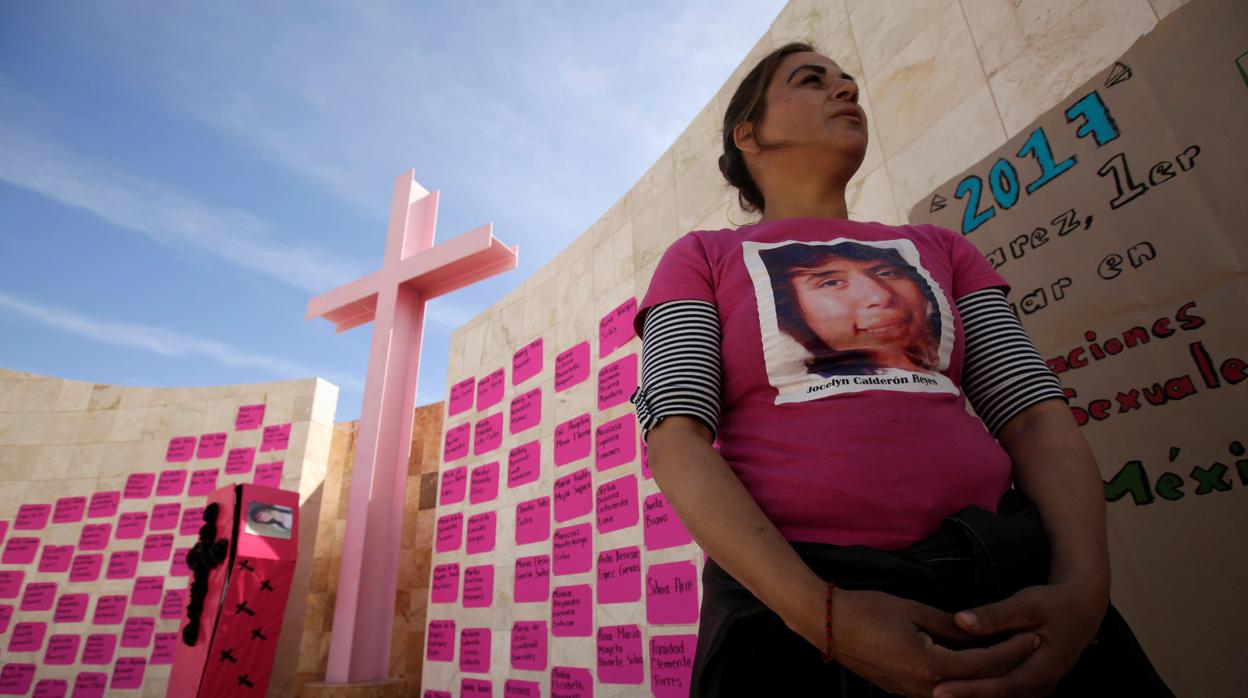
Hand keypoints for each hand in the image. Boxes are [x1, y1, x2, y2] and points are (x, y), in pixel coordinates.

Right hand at [830, 589, 1041, 697]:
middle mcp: (925, 688)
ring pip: (962, 693)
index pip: (983, 663)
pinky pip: (944, 692)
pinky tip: (974, 668)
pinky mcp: (903, 692)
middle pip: (978, 685)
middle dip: (1007, 669)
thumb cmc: (867, 610)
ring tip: (1010, 661)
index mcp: (929, 665)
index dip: (1011, 650)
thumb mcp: (913, 610)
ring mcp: (912, 693)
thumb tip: (977, 630)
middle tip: (1030, 651)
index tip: (1032, 636)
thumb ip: (949, 624)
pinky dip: (964, 682)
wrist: (827, 625)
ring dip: (987, 678)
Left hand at [932, 581, 1107, 697]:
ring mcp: (1040, 687)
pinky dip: (985, 692)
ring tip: (940, 695)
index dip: (968, 689)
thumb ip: (994, 615)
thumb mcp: (1025, 604)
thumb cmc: (1053, 603)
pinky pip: (1006, 693)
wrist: (1083, 608)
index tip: (939, 689)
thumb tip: (960, 621)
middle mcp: (1042, 685)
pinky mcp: (1033, 684)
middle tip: (932, 695)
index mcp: (1043, 668)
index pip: (1000, 686)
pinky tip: (960, 689)